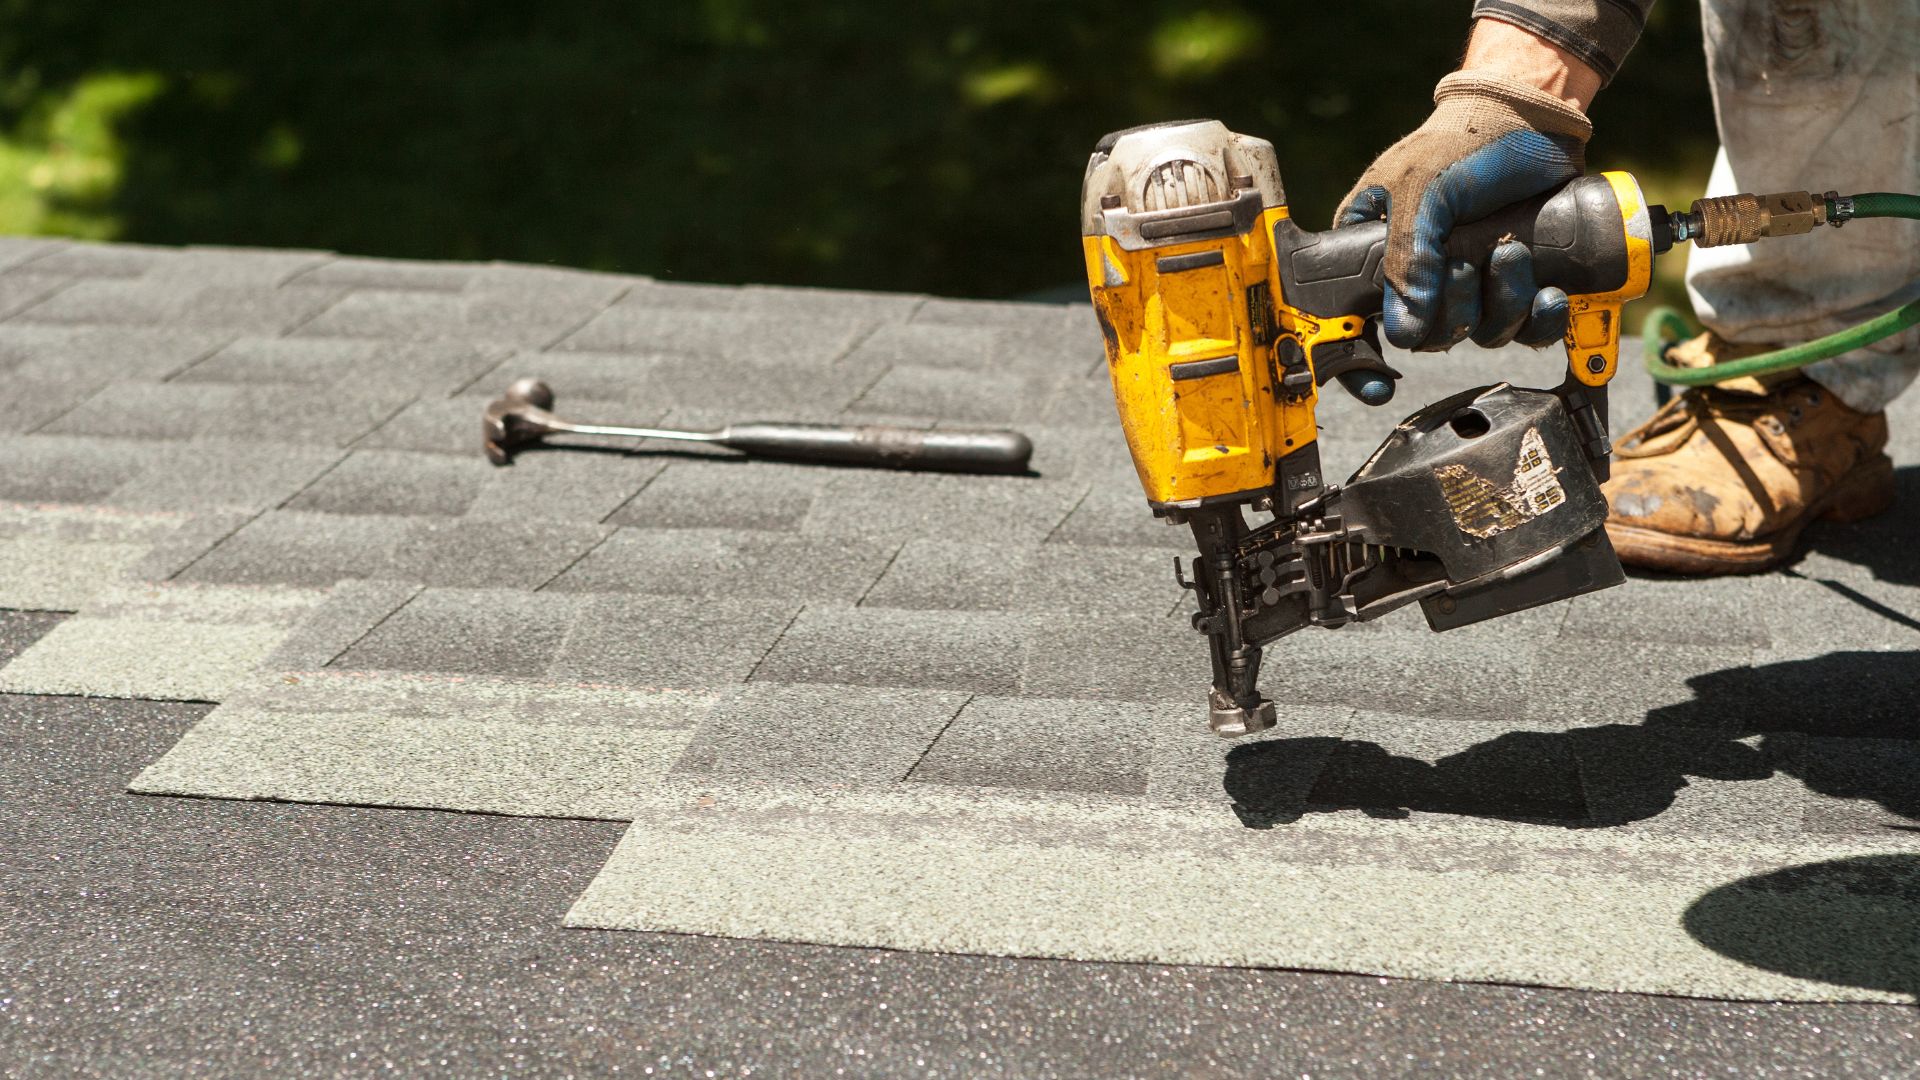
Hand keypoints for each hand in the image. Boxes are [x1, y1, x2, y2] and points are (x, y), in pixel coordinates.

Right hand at [1337, 24, 1598, 351]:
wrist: (1535, 116)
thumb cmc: (1465, 139)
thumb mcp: (1422, 189)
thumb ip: (1408, 255)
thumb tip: (1405, 329)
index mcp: (1375, 252)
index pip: (1353, 321)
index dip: (1358, 362)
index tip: (1375, 384)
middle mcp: (1420, 275)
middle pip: (1428, 337)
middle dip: (1457, 311)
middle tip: (1468, 263)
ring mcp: (1471, 282)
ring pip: (1480, 335)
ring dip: (1503, 304)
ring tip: (1513, 253)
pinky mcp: (1517, 283)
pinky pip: (1525, 330)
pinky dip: (1540, 320)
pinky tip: (1549, 294)